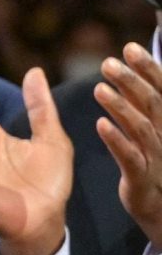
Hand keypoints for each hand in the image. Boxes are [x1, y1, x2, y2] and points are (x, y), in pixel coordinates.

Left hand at [97, 45, 161, 252]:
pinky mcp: (142, 177)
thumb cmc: (154, 162)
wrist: (161, 207)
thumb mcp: (150, 128)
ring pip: (141, 127)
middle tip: (108, 63)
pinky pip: (130, 157)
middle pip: (153, 103)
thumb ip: (140, 103)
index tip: (130, 47)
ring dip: (121, 107)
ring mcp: (157, 156)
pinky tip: (100, 125)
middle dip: (132, 81)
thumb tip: (126, 73)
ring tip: (99, 89)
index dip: (148, 68)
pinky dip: (117, 140)